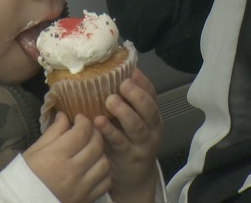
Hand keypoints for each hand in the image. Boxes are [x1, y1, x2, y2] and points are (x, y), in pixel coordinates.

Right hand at [23, 112, 110, 202]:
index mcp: (57, 156)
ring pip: (104, 163)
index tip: (80, 118)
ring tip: (92, 150)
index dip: (84, 121)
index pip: (81, 132)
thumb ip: (53, 132)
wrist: (23, 202)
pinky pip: (105, 183)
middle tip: (88, 131)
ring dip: (101, 153)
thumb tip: (64, 116)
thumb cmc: (27, 175)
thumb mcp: (34, 151)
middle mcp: (72, 171)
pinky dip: (104, 173)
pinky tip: (95, 167)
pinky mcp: (87, 199)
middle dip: (95, 133)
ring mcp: (81, 187)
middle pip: (96, 145)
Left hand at [94, 69, 162, 202]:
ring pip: (137, 126)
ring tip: (110, 101)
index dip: (143, 83)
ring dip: (124, 112)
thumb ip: (124, 104)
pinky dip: (109, 131)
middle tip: (123, 84)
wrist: (133, 179)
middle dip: (136, 95)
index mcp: (151, 115)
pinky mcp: (129, 157)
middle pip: (149, 109)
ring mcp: (142, 143)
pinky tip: (98, 122)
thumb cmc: (127, 142)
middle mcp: (151, 128)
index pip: (152, 95)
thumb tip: (104, 77)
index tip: (132, 72)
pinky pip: (120, 142)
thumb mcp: (130, 122)